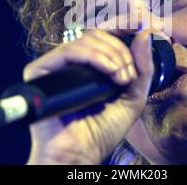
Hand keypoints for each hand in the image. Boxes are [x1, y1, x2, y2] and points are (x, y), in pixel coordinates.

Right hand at [23, 29, 153, 163]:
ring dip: (110, 54)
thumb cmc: (102, 130)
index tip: (140, 42)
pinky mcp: (40, 71)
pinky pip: (68, 51)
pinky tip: (109, 72)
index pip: (103, 37)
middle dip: (120, 50)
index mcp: (88, 66)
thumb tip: (146, 33)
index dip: (122, 34)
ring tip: (120, 78)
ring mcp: (55, 66)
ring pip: (84, 40)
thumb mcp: (133, 97)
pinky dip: (93, 56)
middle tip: (128, 75)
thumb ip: (143, 68)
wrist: (81, 153)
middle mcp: (70, 63)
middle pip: (96, 35)